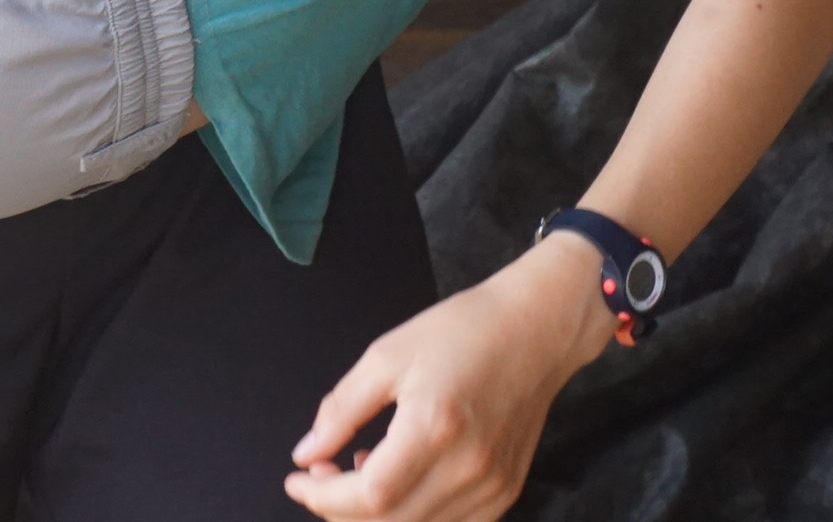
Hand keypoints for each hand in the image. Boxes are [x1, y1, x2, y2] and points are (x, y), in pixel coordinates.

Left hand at [287, 235, 613, 519]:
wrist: (536, 329)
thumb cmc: (463, 330)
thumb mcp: (386, 355)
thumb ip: (342, 410)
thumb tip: (306, 454)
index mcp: (435, 427)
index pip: (370, 496)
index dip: (323, 498)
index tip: (296, 479)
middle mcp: (469, 468)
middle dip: (340, 508)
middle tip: (320, 475)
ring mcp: (493, 487)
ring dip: (374, 513)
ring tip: (358, 470)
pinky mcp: (505, 491)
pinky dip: (413, 514)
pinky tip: (398, 480)